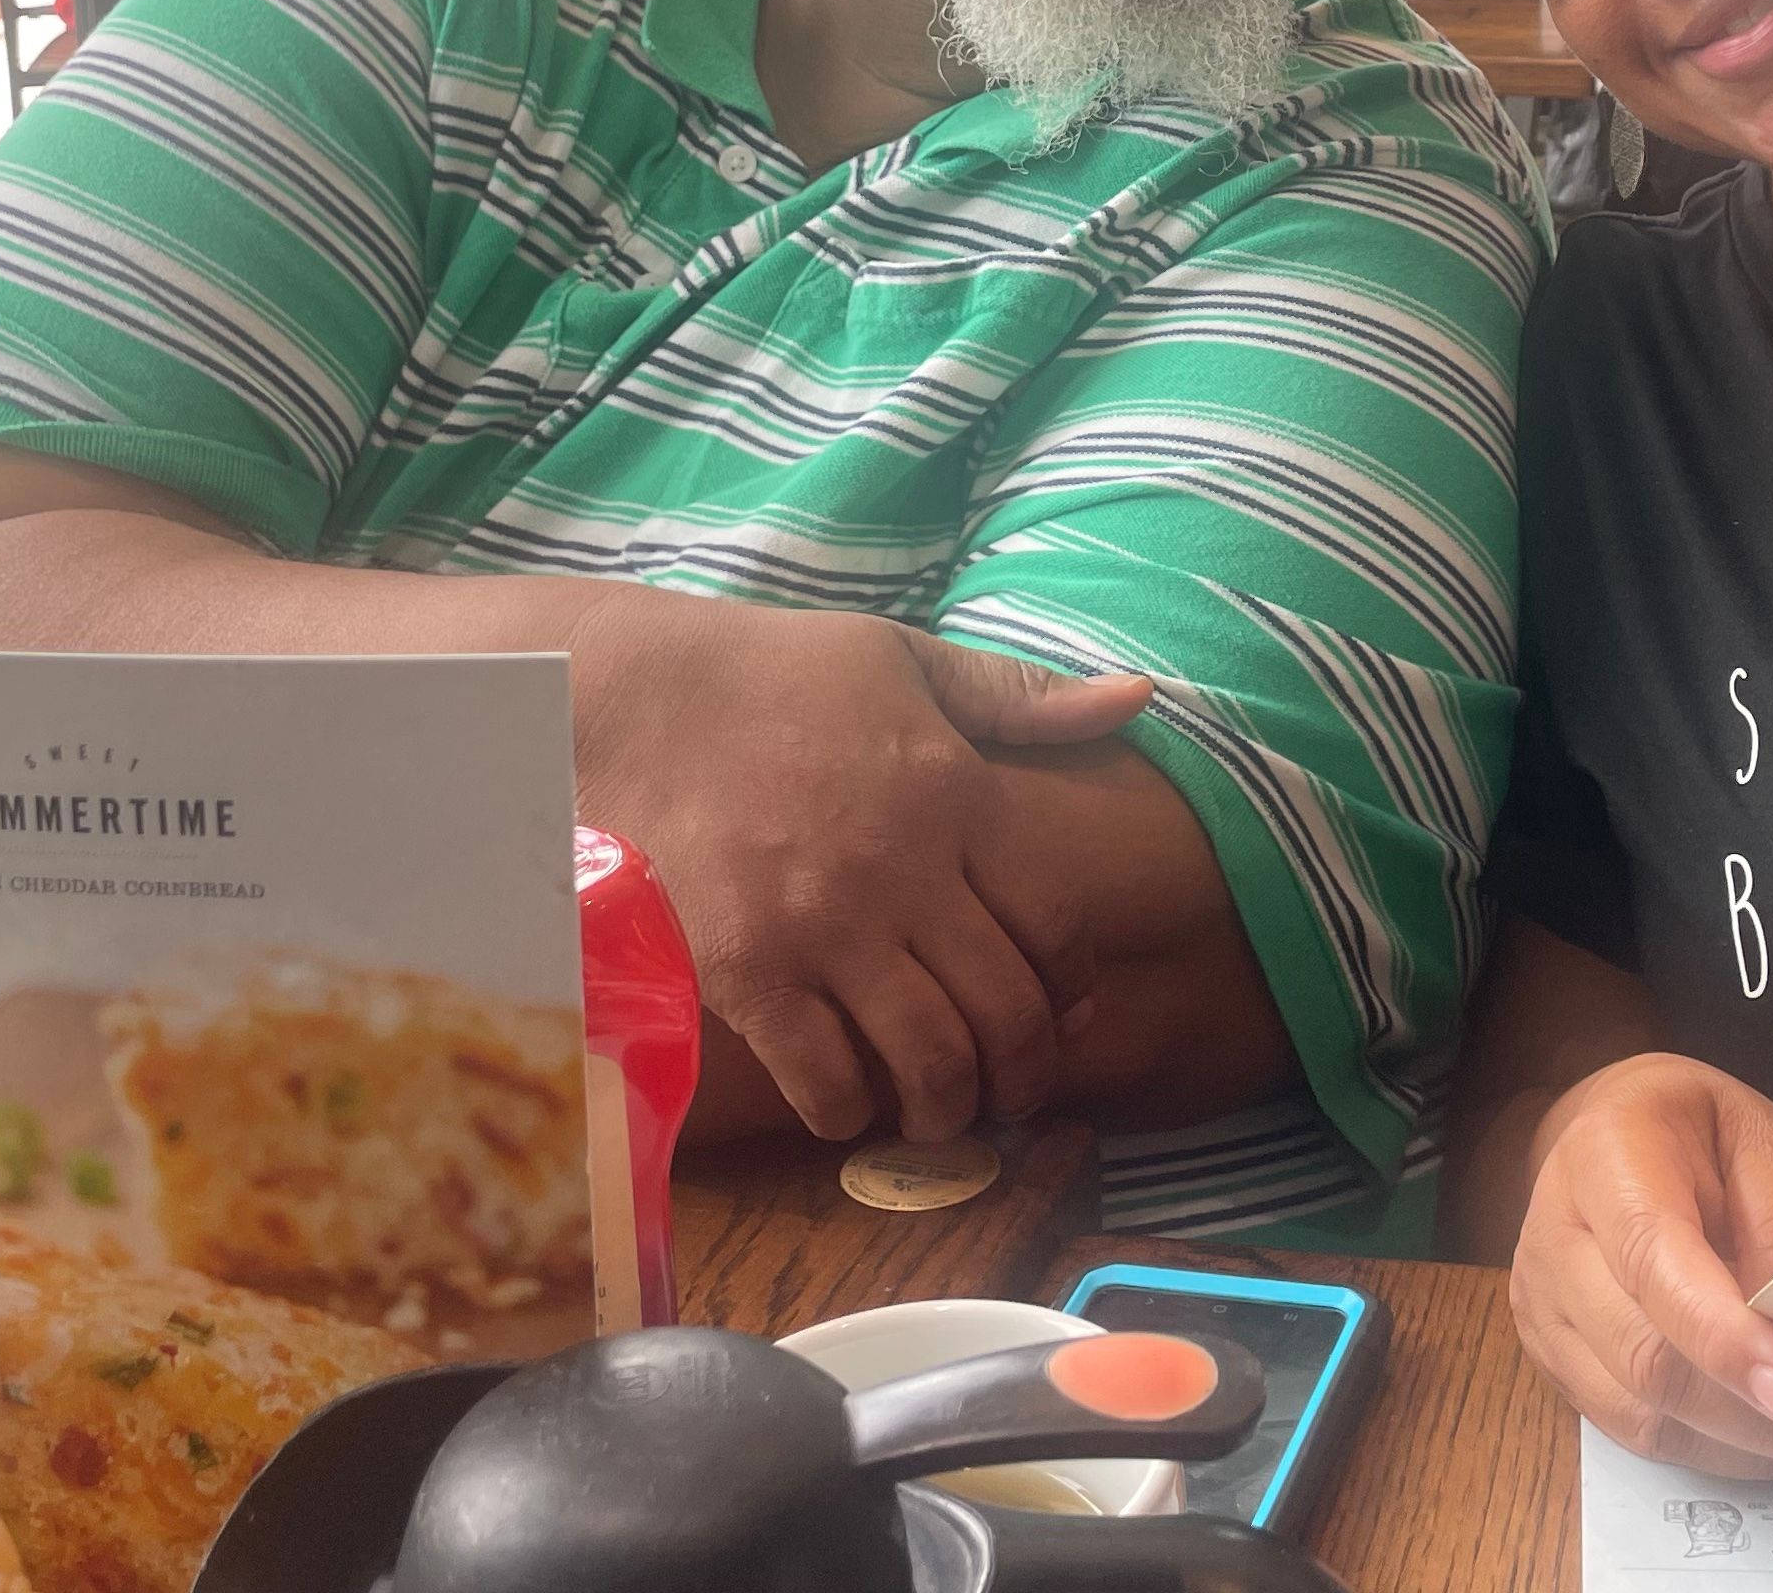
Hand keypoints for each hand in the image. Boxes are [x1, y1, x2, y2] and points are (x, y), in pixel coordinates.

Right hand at [569, 593, 1150, 1141]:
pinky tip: (848, 1105)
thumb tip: (1139, 697)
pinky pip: (823, 1077)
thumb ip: (1022, 696)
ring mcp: (823, 928)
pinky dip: (848, 1112)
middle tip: (1011, 1091)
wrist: (633, 697)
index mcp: (954, 794)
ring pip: (928, 1058)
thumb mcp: (909, 660)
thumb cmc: (778, 674)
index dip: (1072, 983)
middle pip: (1004, 1009)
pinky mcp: (748, 972)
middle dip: (1023, 1071)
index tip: (1066, 1009)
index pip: (1055, 921)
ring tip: (941, 1113)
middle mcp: (903, 871)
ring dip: (948, 1107)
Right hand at [1509, 1055, 1772, 1485]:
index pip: (1653, 1262)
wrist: (1605, 1136)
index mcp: (1603, 1159)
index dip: (1724, 1338)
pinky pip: (1643, 1436)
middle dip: (1765, 1419)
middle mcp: (1555, 1243)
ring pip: (1646, 1417)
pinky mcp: (1558, 1368)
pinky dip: (1726, 1452)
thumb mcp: (1764, 1140)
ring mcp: (1545, 1315)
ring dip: (1755, 1449)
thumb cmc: (1694, 1134)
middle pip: (1648, 1361)